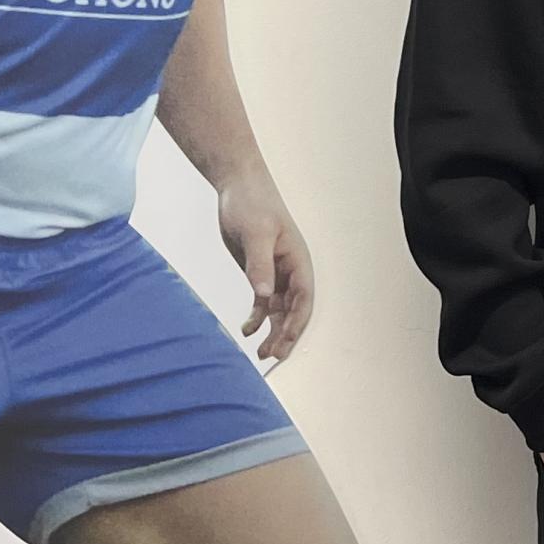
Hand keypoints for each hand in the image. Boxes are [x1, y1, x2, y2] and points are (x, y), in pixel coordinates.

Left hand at [217, 168, 314, 363]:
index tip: (284, 341)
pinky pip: (263, 303)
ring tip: (261, 353)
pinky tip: (246, 330)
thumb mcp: (256, 233)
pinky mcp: (260, 273)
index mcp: (299, 260)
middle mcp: (291, 271)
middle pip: (295, 310)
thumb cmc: (253, 203)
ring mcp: (276, 273)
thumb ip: (260, 265)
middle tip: (273, 356)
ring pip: (280, 311)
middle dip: (286, 335)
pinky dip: (257, 318)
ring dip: (273, 331)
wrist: (238, 187)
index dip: (296, 322)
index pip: (304, 299)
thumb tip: (265, 296)